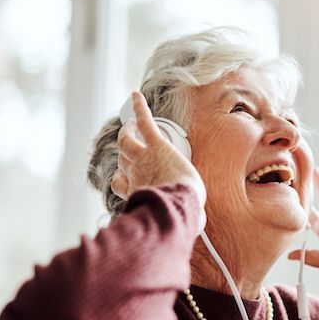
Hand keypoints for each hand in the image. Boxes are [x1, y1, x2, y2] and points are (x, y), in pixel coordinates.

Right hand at [111, 92, 206, 229]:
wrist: (178, 203)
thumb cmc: (179, 213)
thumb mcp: (180, 218)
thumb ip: (186, 217)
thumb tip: (199, 224)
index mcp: (136, 191)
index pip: (120, 183)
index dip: (122, 179)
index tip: (126, 179)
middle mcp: (134, 173)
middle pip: (122, 159)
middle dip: (124, 152)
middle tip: (129, 142)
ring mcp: (143, 157)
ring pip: (126, 140)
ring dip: (127, 130)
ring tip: (130, 123)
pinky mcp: (156, 144)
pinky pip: (144, 122)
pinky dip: (139, 108)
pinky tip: (137, 95)